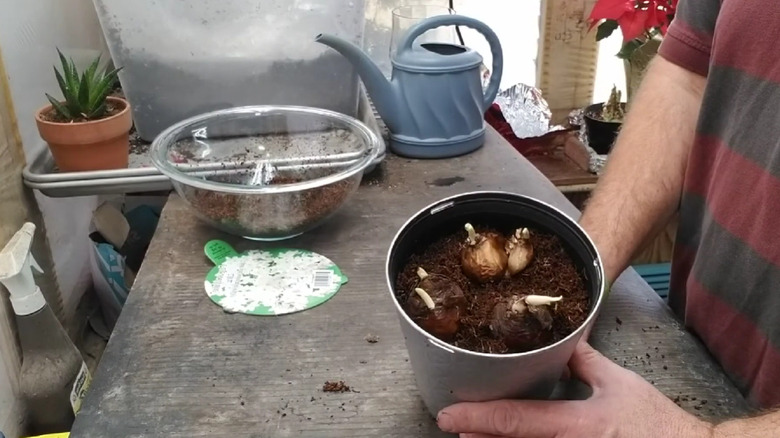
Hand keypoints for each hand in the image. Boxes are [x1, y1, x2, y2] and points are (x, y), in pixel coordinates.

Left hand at [435, 341, 714, 437]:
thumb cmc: (654, 422)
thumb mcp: (619, 382)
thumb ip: (585, 361)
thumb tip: (564, 340)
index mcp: (577, 424)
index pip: (517, 420)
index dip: (478, 417)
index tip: (449, 414)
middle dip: (476, 436)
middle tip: (452, 425)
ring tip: (472, 435)